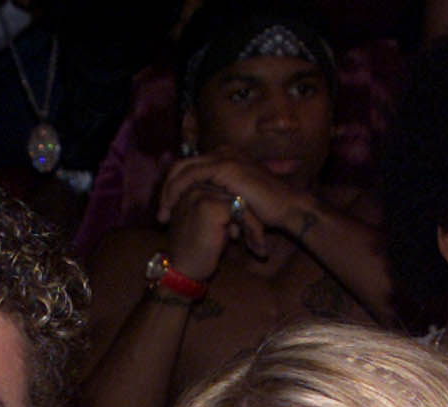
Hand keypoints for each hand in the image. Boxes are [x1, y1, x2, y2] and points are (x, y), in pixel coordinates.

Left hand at [157, 151, 307, 264]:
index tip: (168, 210)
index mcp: (226, 157)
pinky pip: (190, 175)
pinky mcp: (224, 167)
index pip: (191, 166)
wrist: (286, 208)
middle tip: (161, 213)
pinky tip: (172, 206)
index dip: (175, 187)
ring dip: (168, 191)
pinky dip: (177, 190)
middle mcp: (223, 151)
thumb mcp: (238, 200)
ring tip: (163, 214)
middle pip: (182, 165)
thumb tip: (207, 207)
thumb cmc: (267, 210)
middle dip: (166, 189)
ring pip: (182, 168)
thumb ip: (221, 197)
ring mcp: (224, 156)